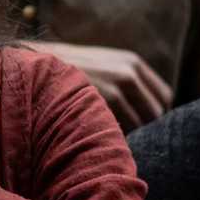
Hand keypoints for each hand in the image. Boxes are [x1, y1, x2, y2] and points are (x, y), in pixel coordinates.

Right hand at [30, 41, 171, 130]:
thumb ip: (128, 83)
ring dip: (129, 134)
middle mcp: (129, 73)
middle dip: (145, 126)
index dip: (155, 113)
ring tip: (109, 136)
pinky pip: (121, 129)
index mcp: (132, 63)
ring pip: (141, 125)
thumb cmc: (68, 74)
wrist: (35, 69)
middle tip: (125, 136)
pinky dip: (114, 136)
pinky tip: (98, 134)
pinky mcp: (100, 102)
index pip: (164, 97)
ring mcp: (116, 87)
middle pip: (156, 113)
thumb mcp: (103, 66)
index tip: (142, 124)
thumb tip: (153, 112)